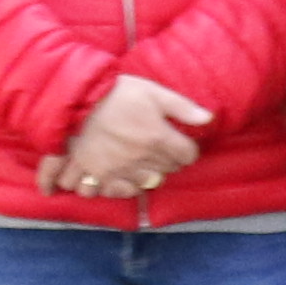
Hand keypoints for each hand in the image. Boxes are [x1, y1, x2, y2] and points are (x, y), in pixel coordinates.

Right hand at [55, 71, 212, 198]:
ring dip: (143, 176)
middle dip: (166, 161)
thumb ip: (182, 107)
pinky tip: (114, 178)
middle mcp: (140, 159)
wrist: (76, 98)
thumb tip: (209, 118)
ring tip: (137, 164)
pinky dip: (112, 188)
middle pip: (166, 171)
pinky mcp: (93, 174)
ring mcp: (116, 169)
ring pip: (142, 185)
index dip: (187, 149)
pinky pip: (109, 192)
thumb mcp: (153, 92)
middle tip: (157, 149)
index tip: (180, 143)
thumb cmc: (117, 92)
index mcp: (158, 138)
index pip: (188, 156)